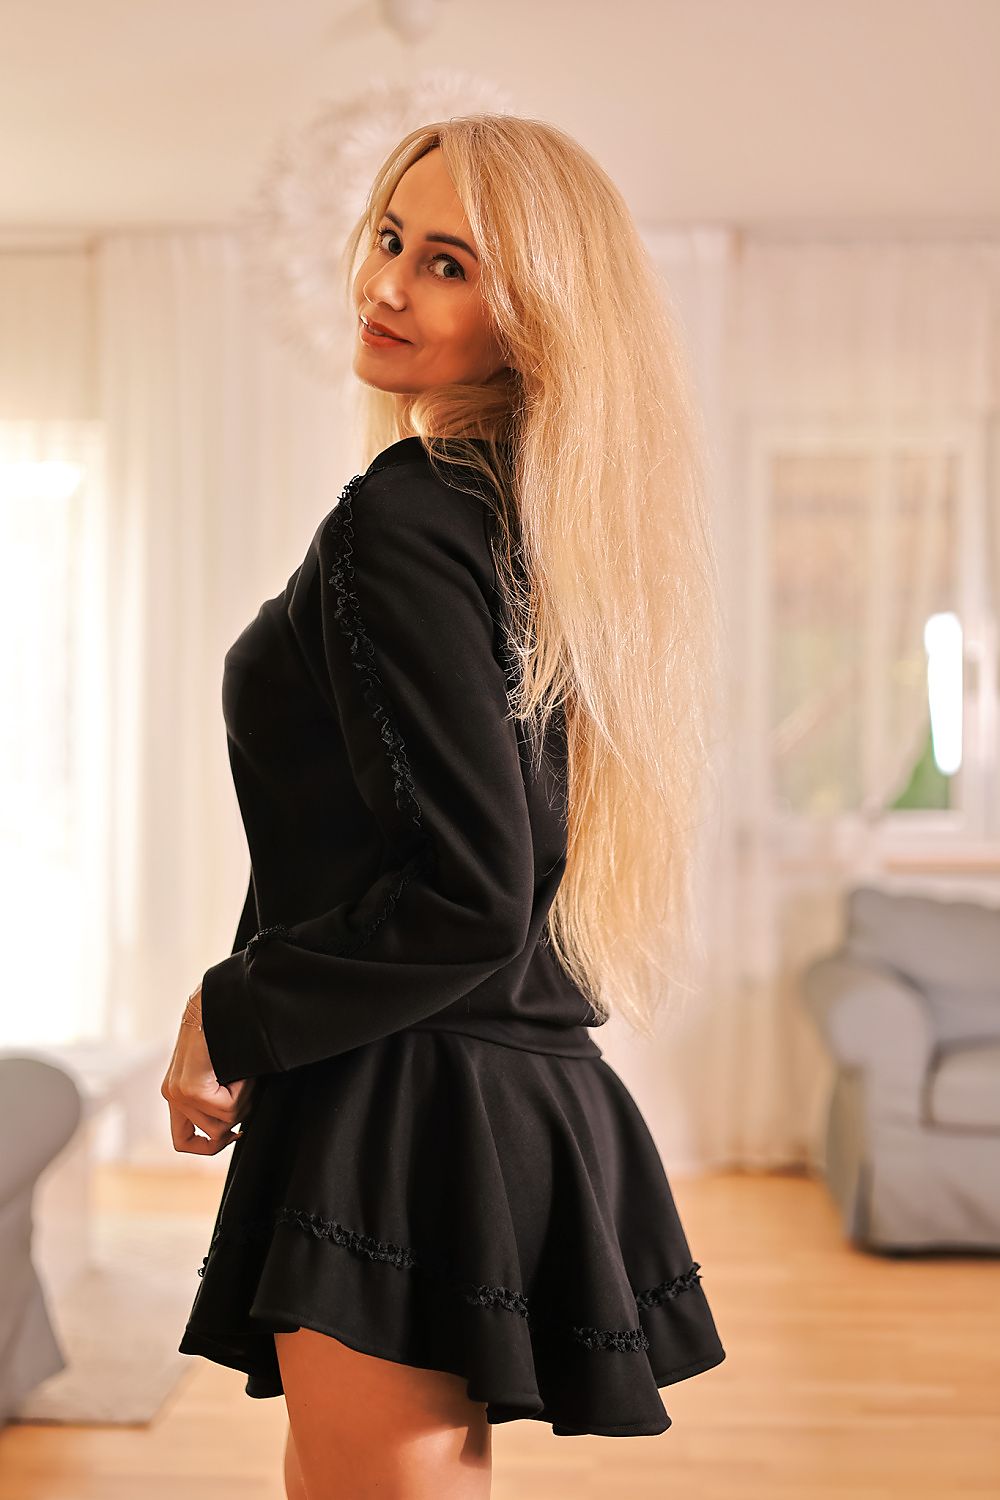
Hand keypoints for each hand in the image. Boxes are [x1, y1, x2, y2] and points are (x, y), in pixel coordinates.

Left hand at [160, 986, 255, 1154]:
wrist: (222, 1000)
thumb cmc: (229, 1031)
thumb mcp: (220, 1072)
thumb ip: (217, 1099)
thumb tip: (235, 1130)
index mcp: (175, 1093)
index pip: (183, 1141)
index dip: (210, 1146)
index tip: (234, 1134)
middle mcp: (172, 1095)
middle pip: (216, 1134)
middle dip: (240, 1113)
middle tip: (245, 1083)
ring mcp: (178, 1092)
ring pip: (226, 1122)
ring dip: (245, 1098)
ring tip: (243, 1070)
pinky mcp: (190, 1086)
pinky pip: (229, 1108)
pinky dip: (245, 1090)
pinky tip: (242, 1068)